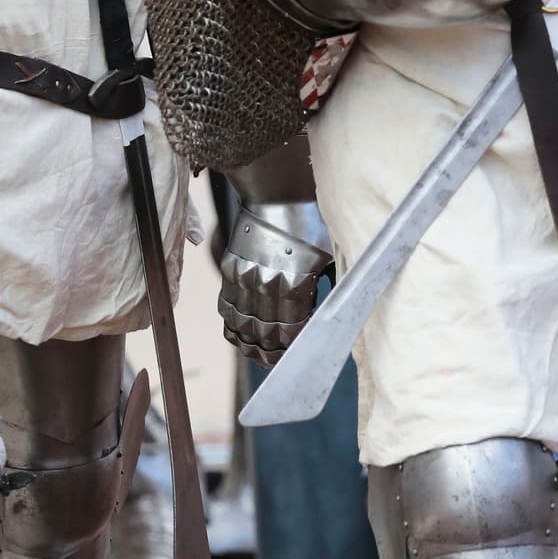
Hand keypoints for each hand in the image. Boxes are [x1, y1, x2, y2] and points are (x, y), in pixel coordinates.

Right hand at [218, 202, 332, 366]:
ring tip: (258, 355)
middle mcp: (267, 284)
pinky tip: (241, 333)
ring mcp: (245, 277)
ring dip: (250, 345)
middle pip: (265, 334)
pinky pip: (226, 307)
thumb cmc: (312, 225)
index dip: (293, 350)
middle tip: (277, 362)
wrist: (279, 195)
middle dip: (272, 354)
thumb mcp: (331, 258)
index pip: (291, 333)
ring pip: (242, 325)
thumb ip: (327, 293)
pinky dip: (232, 325)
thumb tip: (328, 323)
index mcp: (296, 283)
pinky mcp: (230, 269)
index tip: (297, 357)